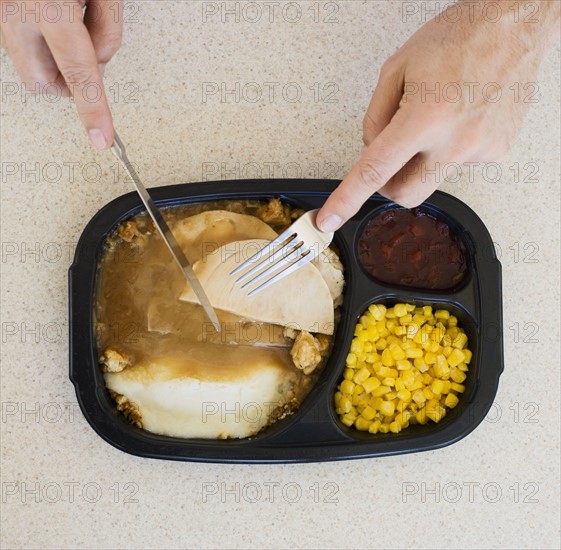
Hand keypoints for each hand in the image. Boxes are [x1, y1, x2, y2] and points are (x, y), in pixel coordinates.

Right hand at [0, 0, 122, 148]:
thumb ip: (108, 25)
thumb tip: (100, 60)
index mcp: (47, 4)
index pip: (79, 74)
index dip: (93, 111)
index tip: (102, 139)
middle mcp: (11, 9)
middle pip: (42, 83)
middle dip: (69, 82)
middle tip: (87, 55)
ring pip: (26, 65)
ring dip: (52, 57)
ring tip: (66, 16)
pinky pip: (16, 41)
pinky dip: (38, 38)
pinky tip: (48, 11)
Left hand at [317, 0, 559, 231]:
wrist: (515, 25)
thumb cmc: (458, 38)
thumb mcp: (397, 70)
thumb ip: (375, 117)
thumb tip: (371, 150)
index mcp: (425, 117)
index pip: (376, 171)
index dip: (347, 200)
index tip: (330, 220)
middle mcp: (455, 142)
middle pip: (405, 194)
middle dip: (389, 184)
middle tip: (390, 156)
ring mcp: (479, 151)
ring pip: (432, 179)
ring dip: (423, 160)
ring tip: (439, 117)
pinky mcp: (497, 153)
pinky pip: (459, 165)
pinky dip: (450, 149)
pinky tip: (461, 118)